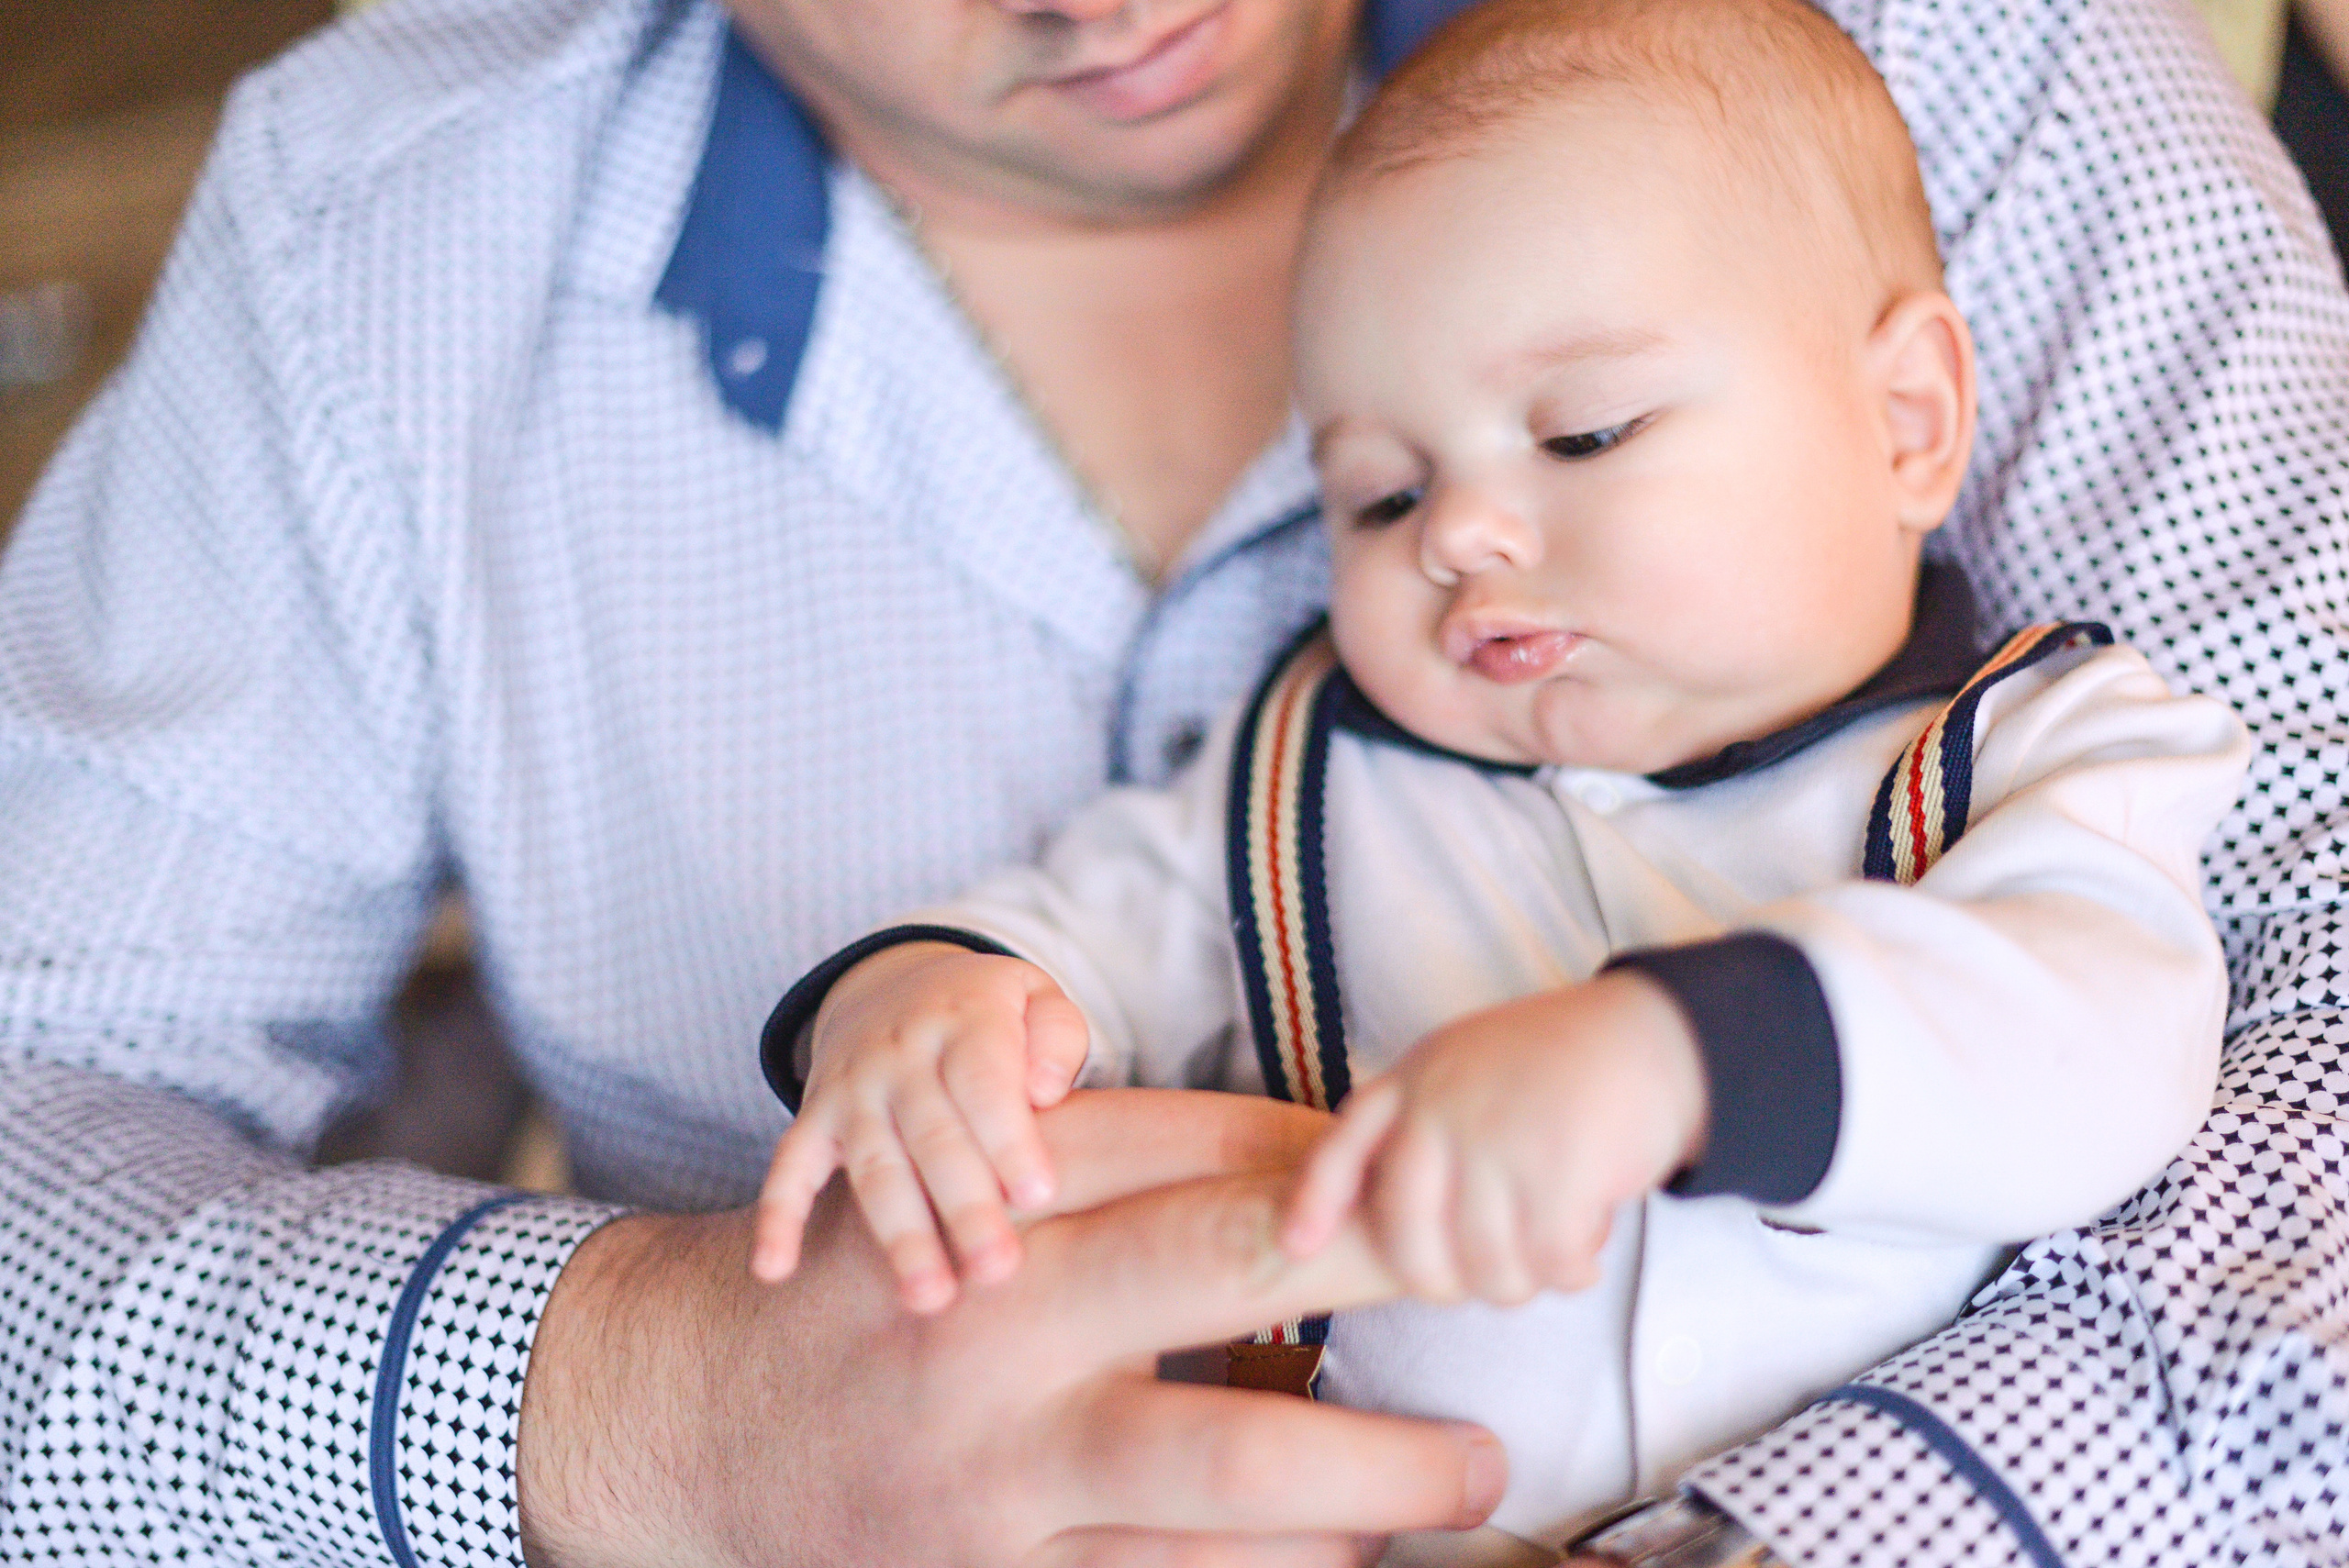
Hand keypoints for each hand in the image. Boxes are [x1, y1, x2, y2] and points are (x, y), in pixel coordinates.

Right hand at [519, 1089, 1509, 1567]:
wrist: (681, 1428)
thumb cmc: (853, 1298)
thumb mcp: (938, 1197)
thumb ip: (1088, 1179)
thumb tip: (1286, 1179)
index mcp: (984, 1217)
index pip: (1181, 1148)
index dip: (1320, 1156)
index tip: (1415, 1173)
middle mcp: (992, 1337)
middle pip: (1213, 1271)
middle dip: (1376, 1267)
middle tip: (1497, 1287)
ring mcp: (994, 1487)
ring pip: (1219, 1487)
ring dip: (1360, 1486)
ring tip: (1447, 1479)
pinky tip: (1336, 1563)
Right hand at [753, 941, 1090, 1310]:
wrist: (892, 985)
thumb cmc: (991, 1014)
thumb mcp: (1036, 998)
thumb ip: (1057, 1038)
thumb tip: (1046, 1092)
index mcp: (966, 1022)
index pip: (984, 1082)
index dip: (1008, 1138)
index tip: (1039, 1195)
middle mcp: (901, 1055)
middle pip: (932, 1136)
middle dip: (964, 1206)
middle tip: (997, 1270)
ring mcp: (852, 1089)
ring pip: (874, 1168)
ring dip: (899, 1235)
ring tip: (928, 1299)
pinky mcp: (814, 1117)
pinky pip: (788, 1168)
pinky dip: (776, 1218)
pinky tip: (774, 1271)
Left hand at [1281, 971, 1707, 1303]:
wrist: (1649, 1037)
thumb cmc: (1555, 1067)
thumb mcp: (1463, 1069)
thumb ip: (1421, 1127)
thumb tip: (1379, 1218)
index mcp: (1414, 1083)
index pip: (1341, 1148)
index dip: (1312, 1204)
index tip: (1295, 1248)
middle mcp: (1443, 1110)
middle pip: (1410, 1242)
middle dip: (1445, 1283)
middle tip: (1489, 1275)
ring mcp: (1497, 1140)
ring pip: (1484, 1268)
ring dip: (1522, 1280)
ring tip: (1550, 1251)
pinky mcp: (1559, 1169)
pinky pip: (1548, 1264)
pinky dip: (1569, 1272)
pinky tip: (1585, 1253)